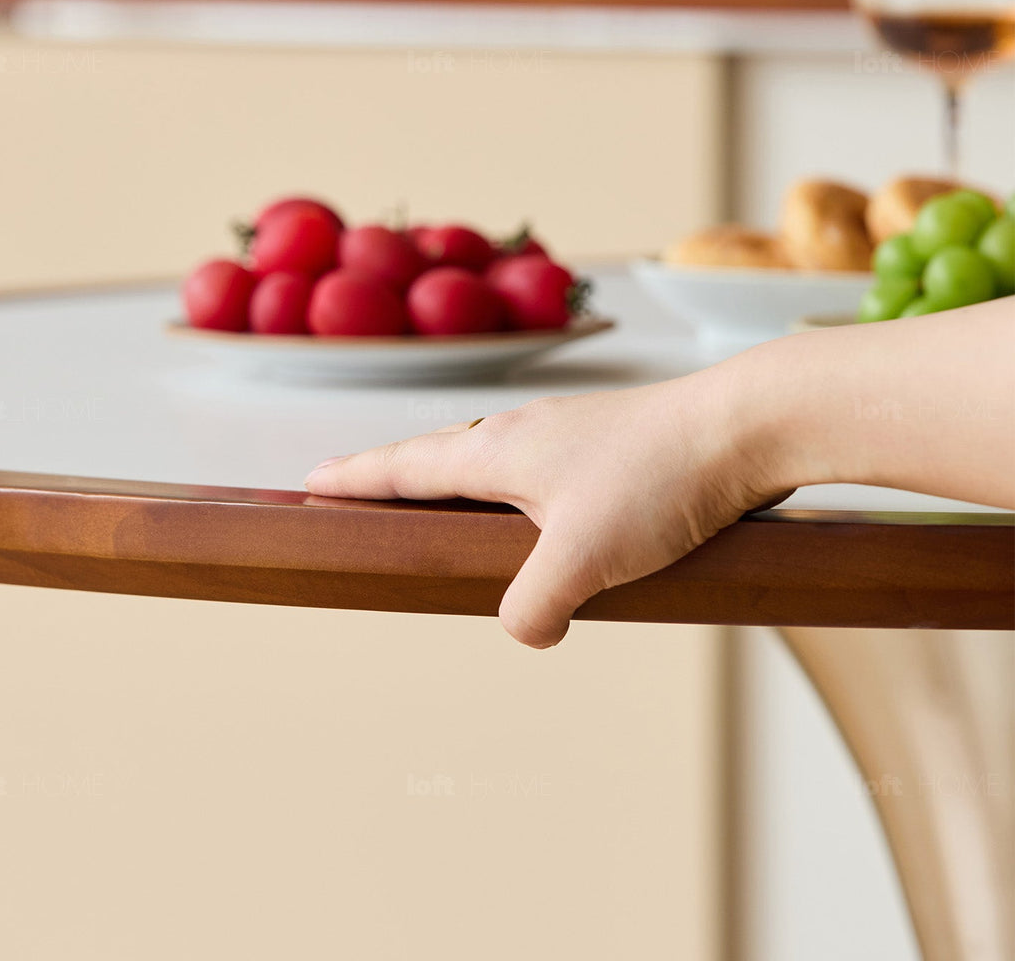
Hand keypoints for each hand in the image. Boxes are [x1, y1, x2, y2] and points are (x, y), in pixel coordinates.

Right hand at [304, 367, 786, 647]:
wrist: (745, 425)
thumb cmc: (657, 478)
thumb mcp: (582, 558)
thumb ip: (533, 605)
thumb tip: (528, 629)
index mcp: (496, 450)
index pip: (403, 466)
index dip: (354, 478)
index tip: (309, 481)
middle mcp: (523, 433)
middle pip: (439, 456)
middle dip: (396, 478)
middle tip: (363, 493)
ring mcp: (568, 435)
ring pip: (492, 463)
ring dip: (459, 486)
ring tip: (447, 516)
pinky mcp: (608, 447)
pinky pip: (537, 472)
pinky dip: (514, 495)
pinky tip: (541, 522)